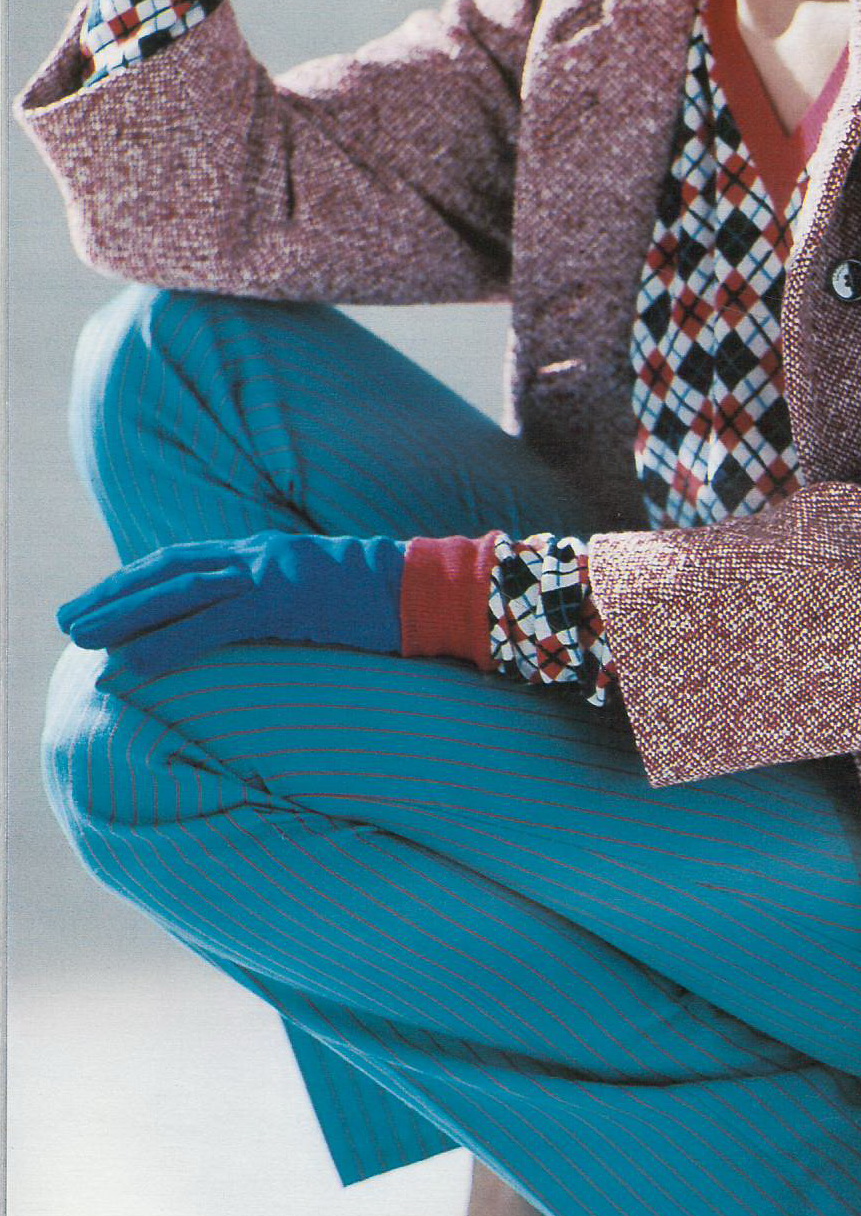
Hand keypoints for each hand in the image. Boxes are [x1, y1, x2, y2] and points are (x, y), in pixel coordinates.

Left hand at [58, 532, 405, 678]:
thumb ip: (288, 600)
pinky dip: (165, 644)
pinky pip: (211, 624)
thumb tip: (266, 625)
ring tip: (82, 638)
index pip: (188, 560)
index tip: (103, 600)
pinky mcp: (283, 600)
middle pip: (169, 570)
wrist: (436, 589)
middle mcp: (261, 554)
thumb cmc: (392, 601)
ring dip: (123, 616)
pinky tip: (132, 664)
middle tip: (70, 620)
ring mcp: (271, 574)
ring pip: (178, 592)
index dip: (139, 579)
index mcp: (269, 551)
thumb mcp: (327, 595)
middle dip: (115, 595)